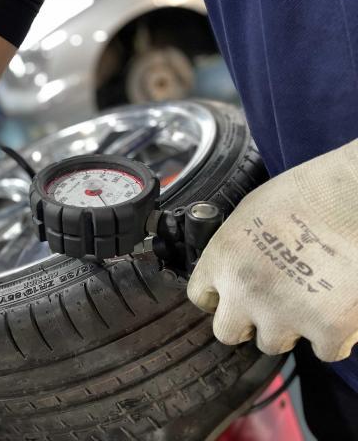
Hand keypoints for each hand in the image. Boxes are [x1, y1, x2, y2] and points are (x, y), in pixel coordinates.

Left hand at [188, 139, 357, 361]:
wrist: (353, 197)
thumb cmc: (306, 193)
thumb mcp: (249, 214)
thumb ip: (235, 251)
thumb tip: (235, 269)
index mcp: (223, 260)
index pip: (201, 297)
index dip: (219, 297)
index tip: (232, 295)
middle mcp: (244, 293)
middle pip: (227, 332)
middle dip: (246, 322)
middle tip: (270, 305)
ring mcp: (283, 315)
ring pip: (273, 344)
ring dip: (288, 327)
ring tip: (309, 296)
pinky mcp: (327, 329)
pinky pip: (325, 350)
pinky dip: (333, 336)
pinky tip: (340, 308)